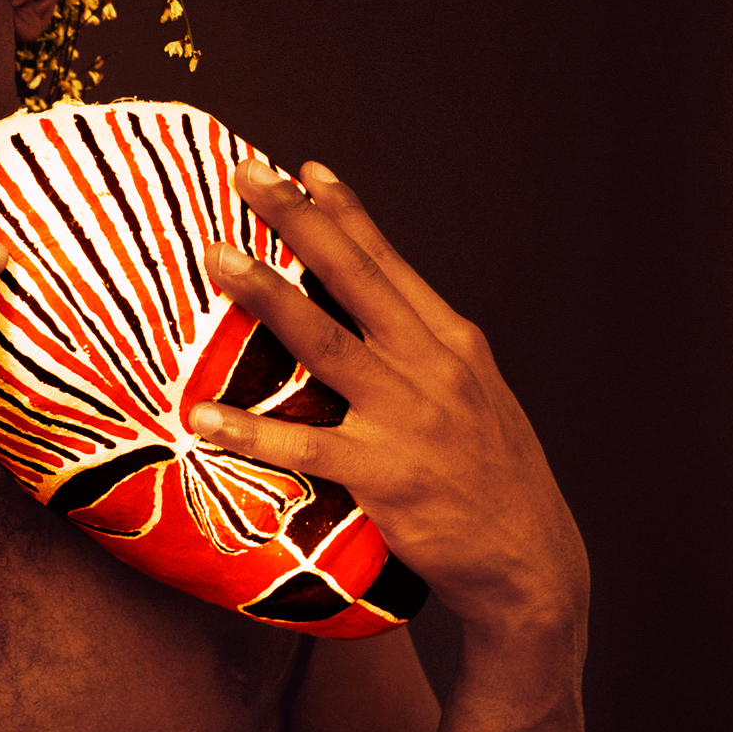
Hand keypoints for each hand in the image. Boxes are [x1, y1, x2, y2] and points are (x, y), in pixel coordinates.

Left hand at [189, 157, 588, 639]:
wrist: (530, 562)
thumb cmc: (493, 481)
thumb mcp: (476, 399)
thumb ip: (426, 356)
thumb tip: (373, 321)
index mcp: (454, 343)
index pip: (390, 264)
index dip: (345, 214)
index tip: (303, 168)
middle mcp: (434, 367)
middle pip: (356, 280)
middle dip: (300, 222)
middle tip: (249, 174)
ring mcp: (410, 419)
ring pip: (327, 344)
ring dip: (271, 297)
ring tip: (219, 260)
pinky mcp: (387, 476)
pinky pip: (308, 446)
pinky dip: (253, 430)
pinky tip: (203, 417)